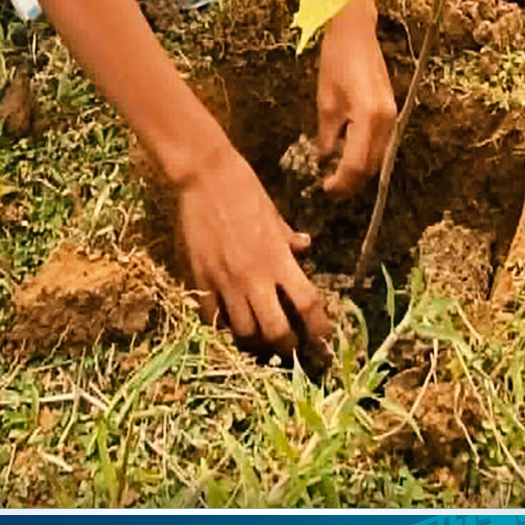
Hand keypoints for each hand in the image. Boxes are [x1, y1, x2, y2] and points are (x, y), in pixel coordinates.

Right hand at [176, 143, 330, 358]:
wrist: (205, 177)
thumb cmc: (245, 190)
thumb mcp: (275, 214)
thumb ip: (289, 239)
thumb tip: (305, 247)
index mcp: (278, 260)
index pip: (307, 304)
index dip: (319, 329)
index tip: (324, 340)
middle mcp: (254, 277)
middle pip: (276, 330)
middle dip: (286, 346)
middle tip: (289, 348)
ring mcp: (225, 281)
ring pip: (243, 331)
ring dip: (254, 339)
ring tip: (259, 338)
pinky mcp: (201, 278)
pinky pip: (212, 316)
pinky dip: (222, 324)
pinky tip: (227, 322)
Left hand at [317, 0, 396, 197]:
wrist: (356, 33)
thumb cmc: (336, 62)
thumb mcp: (325, 102)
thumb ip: (327, 136)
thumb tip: (326, 162)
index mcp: (368, 117)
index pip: (356, 164)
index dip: (341, 183)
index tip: (324, 189)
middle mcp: (387, 121)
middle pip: (372, 167)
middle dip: (351, 182)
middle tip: (329, 188)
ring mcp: (393, 116)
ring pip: (379, 158)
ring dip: (360, 171)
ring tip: (336, 175)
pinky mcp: (392, 112)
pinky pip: (382, 144)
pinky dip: (367, 155)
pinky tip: (349, 156)